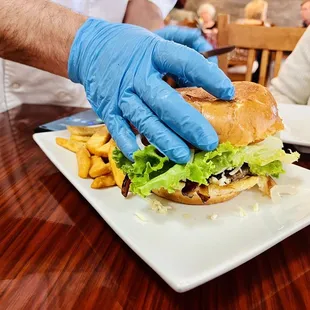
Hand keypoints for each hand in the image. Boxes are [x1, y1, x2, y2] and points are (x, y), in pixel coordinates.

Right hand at [68, 19, 233, 163]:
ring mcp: (121, 94)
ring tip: (184, 157)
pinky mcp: (106, 109)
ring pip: (144, 120)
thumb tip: (214, 52)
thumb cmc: (132, 48)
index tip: (228, 92)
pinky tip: (141, 156)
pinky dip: (129, 143)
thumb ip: (186, 42)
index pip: (185, 62)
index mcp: (154, 53)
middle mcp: (137, 75)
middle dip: (188, 124)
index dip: (208, 77)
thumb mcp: (157, 37)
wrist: (91, 48)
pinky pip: (117, 129)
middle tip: (209, 142)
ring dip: (164, 141)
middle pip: (165, 101)